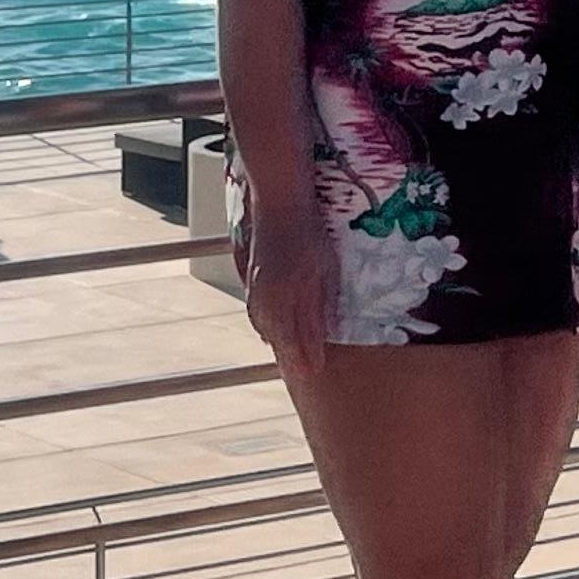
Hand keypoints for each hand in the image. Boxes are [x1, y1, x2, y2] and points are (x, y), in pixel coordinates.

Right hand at [240, 186, 340, 377]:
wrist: (278, 202)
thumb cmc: (308, 232)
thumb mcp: (325, 268)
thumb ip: (321, 303)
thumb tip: (323, 334)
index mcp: (290, 296)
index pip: (299, 338)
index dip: (308, 358)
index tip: (315, 374)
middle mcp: (271, 297)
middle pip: (281, 337)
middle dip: (292, 357)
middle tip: (303, 376)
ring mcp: (259, 288)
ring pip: (267, 327)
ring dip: (279, 344)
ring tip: (289, 361)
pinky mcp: (253, 279)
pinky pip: (258, 313)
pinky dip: (266, 327)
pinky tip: (270, 331)